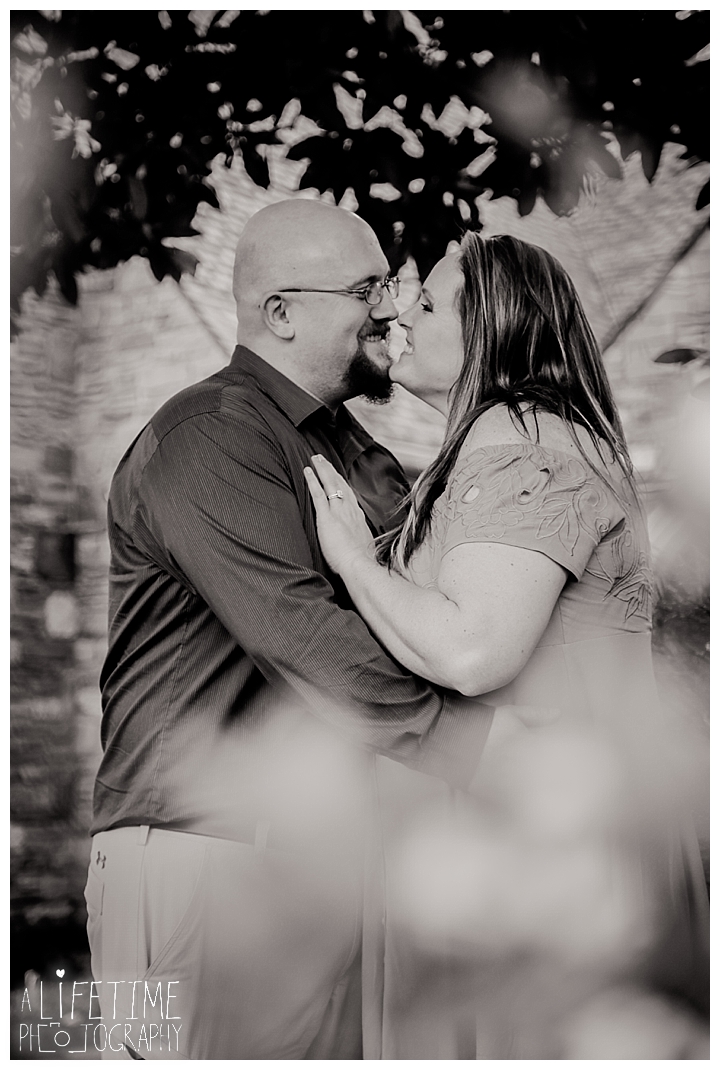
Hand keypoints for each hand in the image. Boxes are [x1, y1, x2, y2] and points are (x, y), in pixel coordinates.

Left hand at [304, 455, 375, 574]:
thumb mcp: (364, 546)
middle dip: (331, 470)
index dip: (341, 482)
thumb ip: (358, 539)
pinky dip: (313, 481)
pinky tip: (307, 471)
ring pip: (330, 484)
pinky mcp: (327, 517)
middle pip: (340, 484)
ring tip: (315, 458)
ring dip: (322, 469)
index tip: (336, 474)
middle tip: (323, 458)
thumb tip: (357, 543)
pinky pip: (318, 494)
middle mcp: (350, 510)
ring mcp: (339, 512)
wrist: (360, 564)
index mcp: (358, 516)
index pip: (348, 494)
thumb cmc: (362, 561)